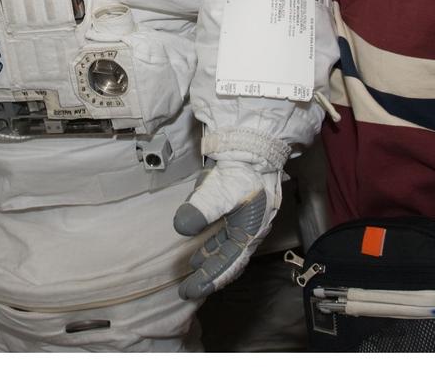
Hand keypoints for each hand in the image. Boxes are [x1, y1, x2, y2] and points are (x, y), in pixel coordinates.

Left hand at [172, 160, 280, 298]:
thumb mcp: (221, 191)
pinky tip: (197, 240)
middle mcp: (248, 229)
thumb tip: (181, 227)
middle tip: (188, 288)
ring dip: (209, 258)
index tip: (190, 291)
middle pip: (228, 260)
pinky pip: (223, 232)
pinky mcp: (236, 206)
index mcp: (250, 232)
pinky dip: (211, 240)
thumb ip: (202, 209)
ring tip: (193, 267)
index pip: (228, 265)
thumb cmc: (242, 170)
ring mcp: (243, 218)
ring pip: (225, 246)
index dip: (210, 280)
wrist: (253, 143)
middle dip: (209, 275)